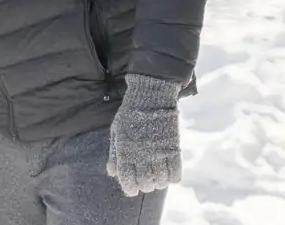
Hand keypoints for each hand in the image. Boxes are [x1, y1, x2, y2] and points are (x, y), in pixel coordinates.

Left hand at [107, 73, 183, 196]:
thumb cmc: (130, 114)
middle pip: (145, 183)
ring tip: (156, 179)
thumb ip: (114, 153)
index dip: (129, 188)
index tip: (131, 190)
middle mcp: (141, 154)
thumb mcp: (116, 131)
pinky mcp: (173, 148)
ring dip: (158, 183)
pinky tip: (168, 175)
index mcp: (125, 150)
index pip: (127, 178)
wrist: (151, 97)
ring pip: (160, 181)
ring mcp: (158, 152)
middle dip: (144, 186)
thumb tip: (111, 173)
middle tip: (144, 183)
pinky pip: (175, 172)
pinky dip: (172, 178)